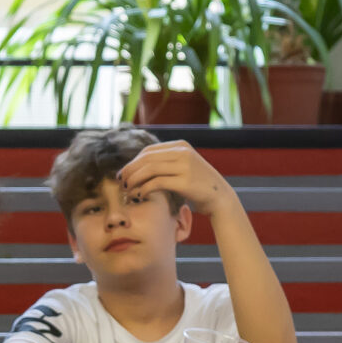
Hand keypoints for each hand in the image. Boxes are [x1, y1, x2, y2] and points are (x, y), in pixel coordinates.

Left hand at [117, 140, 235, 217]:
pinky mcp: (185, 181)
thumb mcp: (183, 167)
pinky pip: (157, 183)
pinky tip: (140, 195)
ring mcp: (185, 166)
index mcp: (180, 145)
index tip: (124, 173)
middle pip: (146, 158)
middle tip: (121, 182)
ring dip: (135, 180)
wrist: (219, 197)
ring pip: (150, 169)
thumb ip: (166, 162)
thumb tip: (139, 167)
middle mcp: (182, 152)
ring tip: (128, 190)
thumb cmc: (198, 185)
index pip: (149, 151)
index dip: (133, 162)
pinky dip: (144, 189)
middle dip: (130, 170)